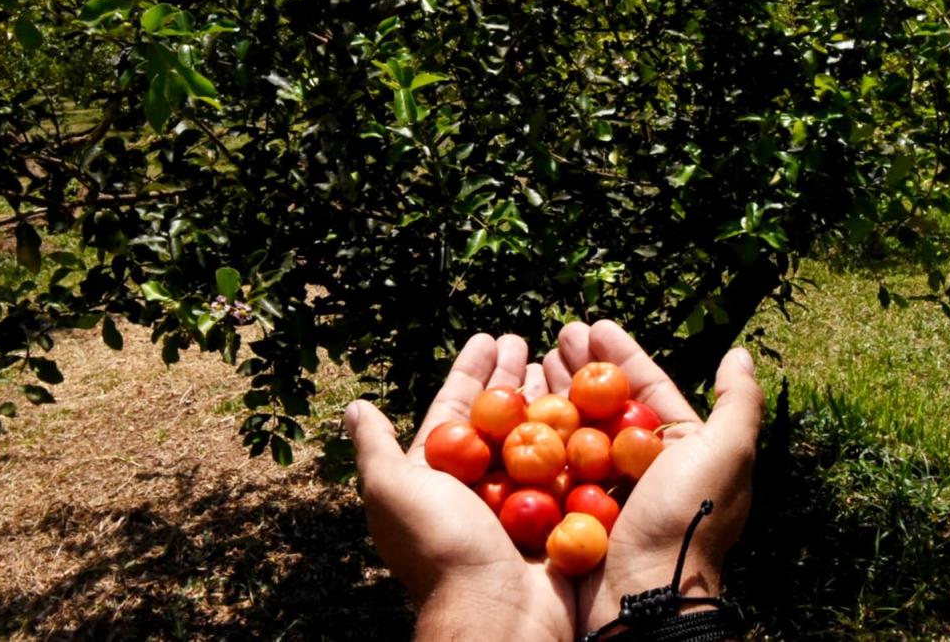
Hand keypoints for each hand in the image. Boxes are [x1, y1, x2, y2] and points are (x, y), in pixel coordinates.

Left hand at [344, 333, 575, 641]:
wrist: (498, 613)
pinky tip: (596, 407)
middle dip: (513, 378)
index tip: (489, 337)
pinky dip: (583, 438)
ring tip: (565, 365)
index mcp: (440, 475)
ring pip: (539, 437)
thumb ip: (376, 449)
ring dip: (551, 399)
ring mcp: (524, 501)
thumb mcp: (394, 492)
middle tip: (531, 341)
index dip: (471, 372)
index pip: (456, 409)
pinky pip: (574, 468)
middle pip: (500, 418)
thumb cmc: (442, 548)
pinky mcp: (561, 516)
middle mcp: (481, 486)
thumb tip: (353, 407)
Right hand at [542, 320, 763, 634]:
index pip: (645, 388)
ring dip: (554, 394)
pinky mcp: (571, 513)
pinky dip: (534, 438)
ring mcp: (604, 491)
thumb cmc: (687, 521)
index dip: (620, 354)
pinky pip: (551, 466)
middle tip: (556, 336)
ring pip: (575, 430)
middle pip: (605, 404)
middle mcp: (642, 469)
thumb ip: (737, 404)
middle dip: (582, 367)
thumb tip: (741, 356)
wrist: (646, 595)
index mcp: (679, 451)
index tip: (593, 325)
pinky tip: (515, 412)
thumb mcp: (725, 455)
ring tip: (531, 363)